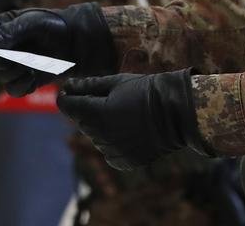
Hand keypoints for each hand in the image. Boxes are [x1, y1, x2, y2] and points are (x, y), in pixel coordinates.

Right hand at [0, 2, 115, 96]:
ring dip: (17, 73)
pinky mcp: (21, 80)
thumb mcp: (33, 23)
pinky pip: (14, 90)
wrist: (74, 42)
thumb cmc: (52, 25)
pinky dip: (24, 85)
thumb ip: (11, 31)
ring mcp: (10, 65)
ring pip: (2, 77)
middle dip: (5, 61)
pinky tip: (34, 75)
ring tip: (33, 64)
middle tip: (20, 57)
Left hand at [56, 70, 202, 170]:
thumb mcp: (116, 82)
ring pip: (95, 137)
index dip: (66, 97)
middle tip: (108, 100)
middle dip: (87, 110)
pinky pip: (109, 153)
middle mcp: (102, 136)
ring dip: (101, 127)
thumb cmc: (146, 91)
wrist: (178, 112)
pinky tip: (128, 131)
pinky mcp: (125, 162)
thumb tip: (67, 85)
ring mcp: (113, 151)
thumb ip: (88, 86)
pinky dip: (113, 144)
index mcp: (97, 113)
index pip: (67, 106)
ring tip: (123, 115)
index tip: (70, 91)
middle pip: (81, 122)